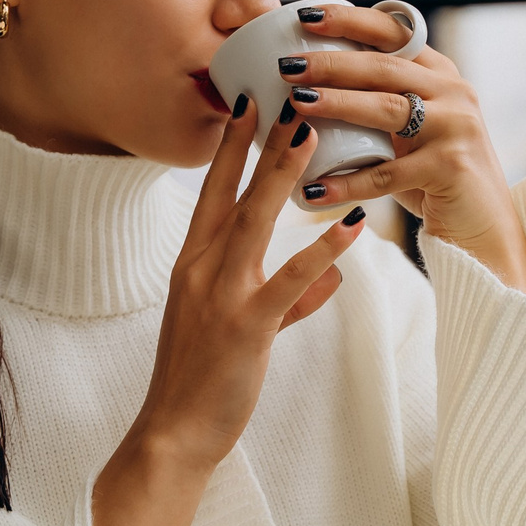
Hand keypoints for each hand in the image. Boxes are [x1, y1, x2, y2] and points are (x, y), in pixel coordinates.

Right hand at [92, 96, 365, 525]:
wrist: (174, 435)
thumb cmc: (204, 383)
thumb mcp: (241, 331)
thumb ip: (287, 299)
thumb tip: (330, 278)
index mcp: (194, 265)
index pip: (213, 193)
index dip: (232, 147)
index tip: (248, 103)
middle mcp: (200, 269)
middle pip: (231, 192)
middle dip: (257, 140)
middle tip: (281, 90)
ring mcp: (220, 296)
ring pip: (255, 222)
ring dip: (282, 175)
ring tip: (310, 133)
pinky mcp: (246, 327)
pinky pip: (289, 280)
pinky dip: (322, 252)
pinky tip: (351, 227)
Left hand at [277, 4, 525, 303]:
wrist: (485, 230)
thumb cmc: (434, 178)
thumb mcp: (414, 131)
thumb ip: (381, 104)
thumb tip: (307, 86)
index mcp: (441, 74)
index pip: (394, 32)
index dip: (350, 20)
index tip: (305, 15)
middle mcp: (453, 92)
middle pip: (384, 66)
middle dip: (331, 62)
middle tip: (287, 64)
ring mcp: (456, 128)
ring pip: (386, 109)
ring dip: (337, 103)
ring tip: (295, 103)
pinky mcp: (449, 168)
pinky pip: (386, 174)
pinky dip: (347, 183)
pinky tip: (313, 190)